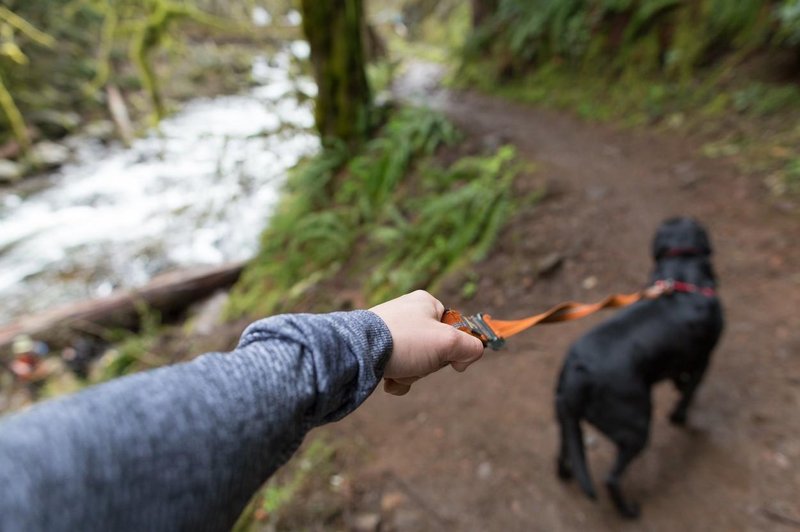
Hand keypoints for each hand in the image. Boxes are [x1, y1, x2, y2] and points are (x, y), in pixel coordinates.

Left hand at [369, 290, 484, 395]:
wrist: (358, 352)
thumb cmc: (405, 341)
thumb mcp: (448, 342)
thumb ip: (470, 347)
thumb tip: (472, 355)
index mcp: (426, 302)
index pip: (453, 326)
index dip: (455, 346)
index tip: (453, 359)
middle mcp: (407, 312)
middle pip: (434, 347)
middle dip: (429, 364)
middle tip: (420, 363)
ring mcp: (390, 331)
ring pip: (416, 360)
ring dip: (412, 374)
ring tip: (400, 371)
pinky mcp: (375, 348)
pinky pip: (397, 367)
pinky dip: (396, 379)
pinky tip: (388, 379)